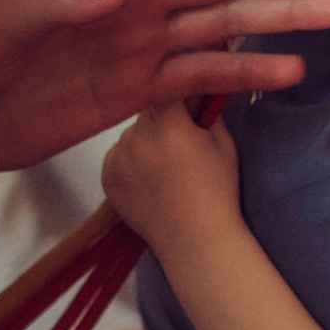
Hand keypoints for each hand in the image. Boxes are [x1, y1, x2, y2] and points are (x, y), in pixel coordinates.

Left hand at [101, 97, 240, 259]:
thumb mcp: (223, 143)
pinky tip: (150, 181)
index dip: (177, 96)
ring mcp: (117, 158)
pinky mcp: (106, 177)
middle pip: (147, 112)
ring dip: (144, 141)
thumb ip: (209, 109)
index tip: (186, 106)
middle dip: (162, 120)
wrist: (196, 240)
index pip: (166, 89)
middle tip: (179, 142)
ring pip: (131, 134)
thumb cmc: (217, 191)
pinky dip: (131, 162)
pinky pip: (118, 156)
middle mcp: (137, 136)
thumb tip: (198, 89)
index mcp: (168, 123)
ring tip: (164, 169)